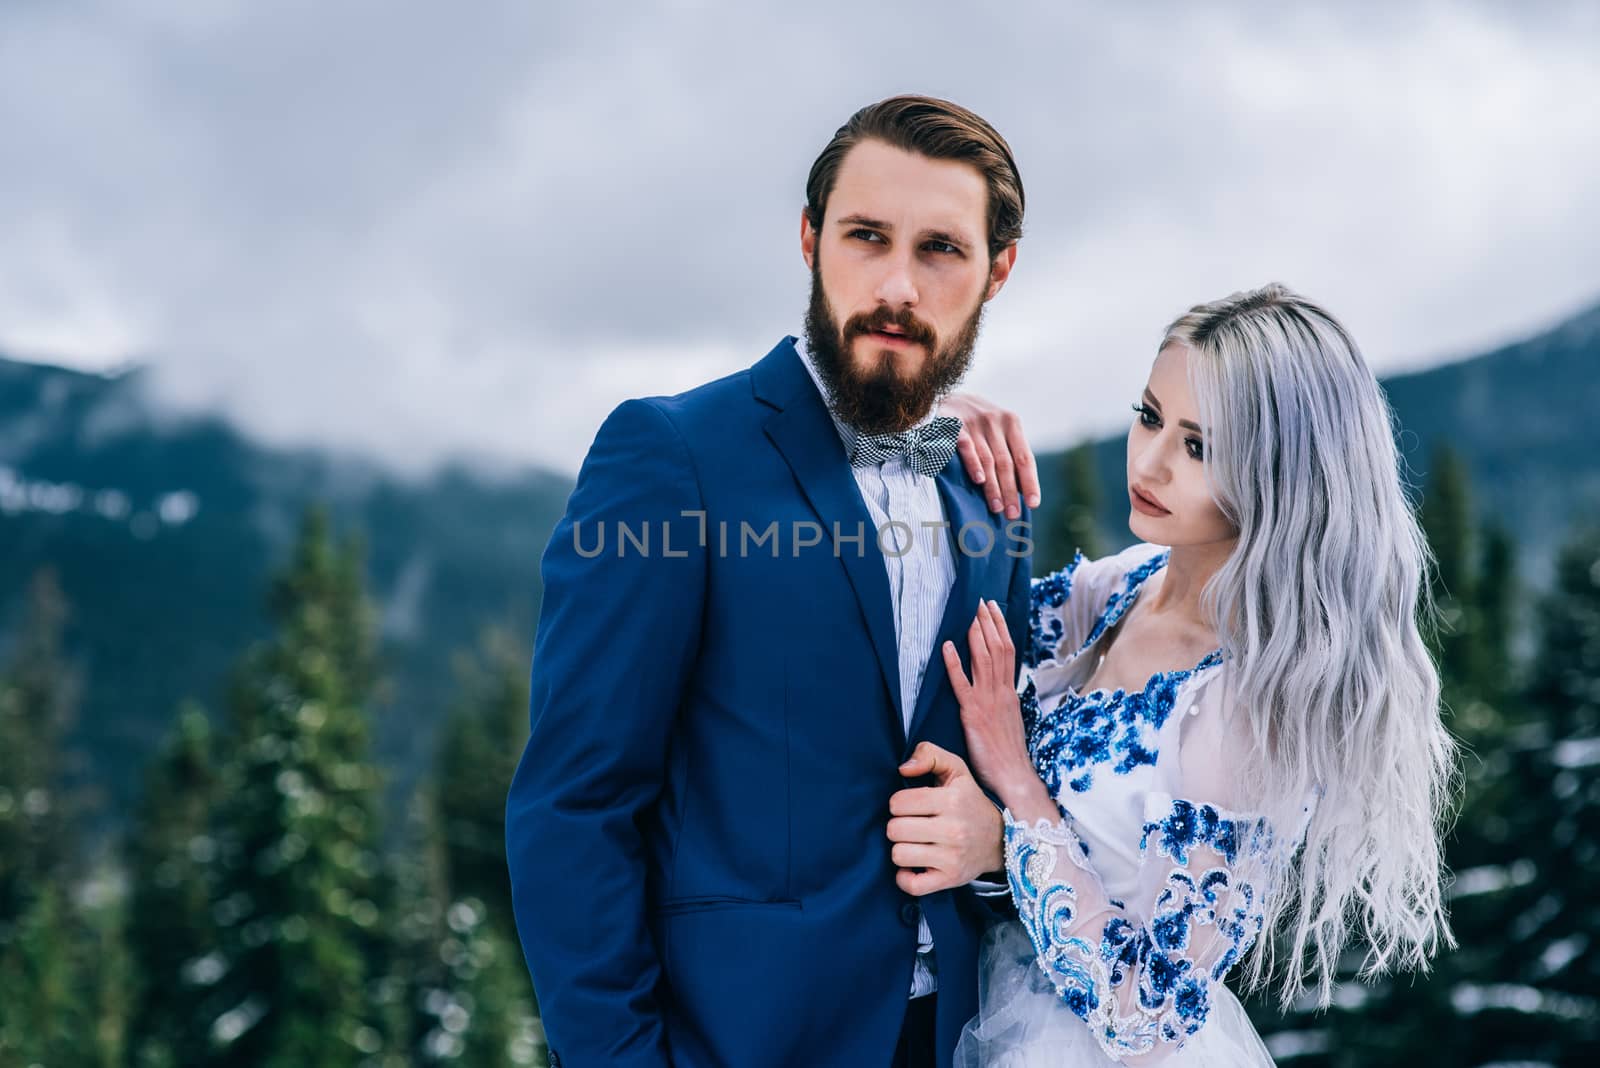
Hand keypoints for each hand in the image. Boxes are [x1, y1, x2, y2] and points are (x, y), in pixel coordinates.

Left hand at [887, 742, 1002, 895]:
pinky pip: (912, 885)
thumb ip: (929, 754)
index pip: (898, 802)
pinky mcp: (950, 879)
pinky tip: (913, 866)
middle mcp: (953, 830)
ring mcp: (952, 857)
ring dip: (901, 849)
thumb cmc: (969, 802)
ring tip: (914, 843)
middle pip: (895, 829)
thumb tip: (903, 769)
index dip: (899, 803)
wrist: (1000, 840)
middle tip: (912, 825)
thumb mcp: (956, 770)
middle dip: (898, 826)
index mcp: (951, 800)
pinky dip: (905, 878)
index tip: (911, 806)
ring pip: (899, 855)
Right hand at [940, 392, 1040, 518]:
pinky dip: (973, 463)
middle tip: (1012, 514)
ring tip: (996, 507)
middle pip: (1006, 463)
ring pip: (988, 460)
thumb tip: (1021, 490)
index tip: (1032, 504)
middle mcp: (995, 421)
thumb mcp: (997, 429)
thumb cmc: (977, 422)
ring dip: (993, 486)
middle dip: (1010, 491)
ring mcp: (973, 422)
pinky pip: (966, 447)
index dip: (1030, 482)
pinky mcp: (952, 424)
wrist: (945, 395)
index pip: (1024, 458)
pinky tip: (978, 480)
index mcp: (1011, 423)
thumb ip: (1009, 452)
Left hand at [941, 599, 1033, 805]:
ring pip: (985, 659)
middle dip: (989, 622)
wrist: (1013, 776)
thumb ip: (1001, 702)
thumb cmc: (1008, 755)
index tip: (993, 609)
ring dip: (977, 634)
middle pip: (998, 648)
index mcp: (1010, 693)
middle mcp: (1001, 692)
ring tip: (971, 614)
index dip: (1000, 628)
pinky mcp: (972, 714)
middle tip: (981, 601)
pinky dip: (955, 663)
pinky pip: (962, 684)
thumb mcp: (1009, 721)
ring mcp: (988, 701)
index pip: (1009, 651)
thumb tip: (996, 689)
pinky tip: (947, 647)